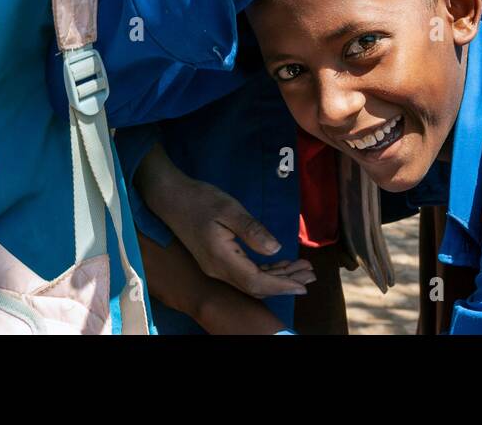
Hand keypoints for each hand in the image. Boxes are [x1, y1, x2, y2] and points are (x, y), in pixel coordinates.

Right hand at [135, 146, 314, 297]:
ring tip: (301, 270)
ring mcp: (216, 266)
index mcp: (221, 259)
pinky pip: (244, 271)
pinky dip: (264, 269)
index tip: (304, 283)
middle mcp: (218, 269)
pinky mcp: (216, 259)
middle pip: (256, 285)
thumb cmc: (200, 199)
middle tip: (311, 276)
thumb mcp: (228, 209)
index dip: (281, 284)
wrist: (170, 197)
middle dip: (285, 282)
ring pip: (251, 280)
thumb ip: (252, 230)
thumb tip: (276, 249)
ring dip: (277, 276)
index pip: (256, 281)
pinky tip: (279, 262)